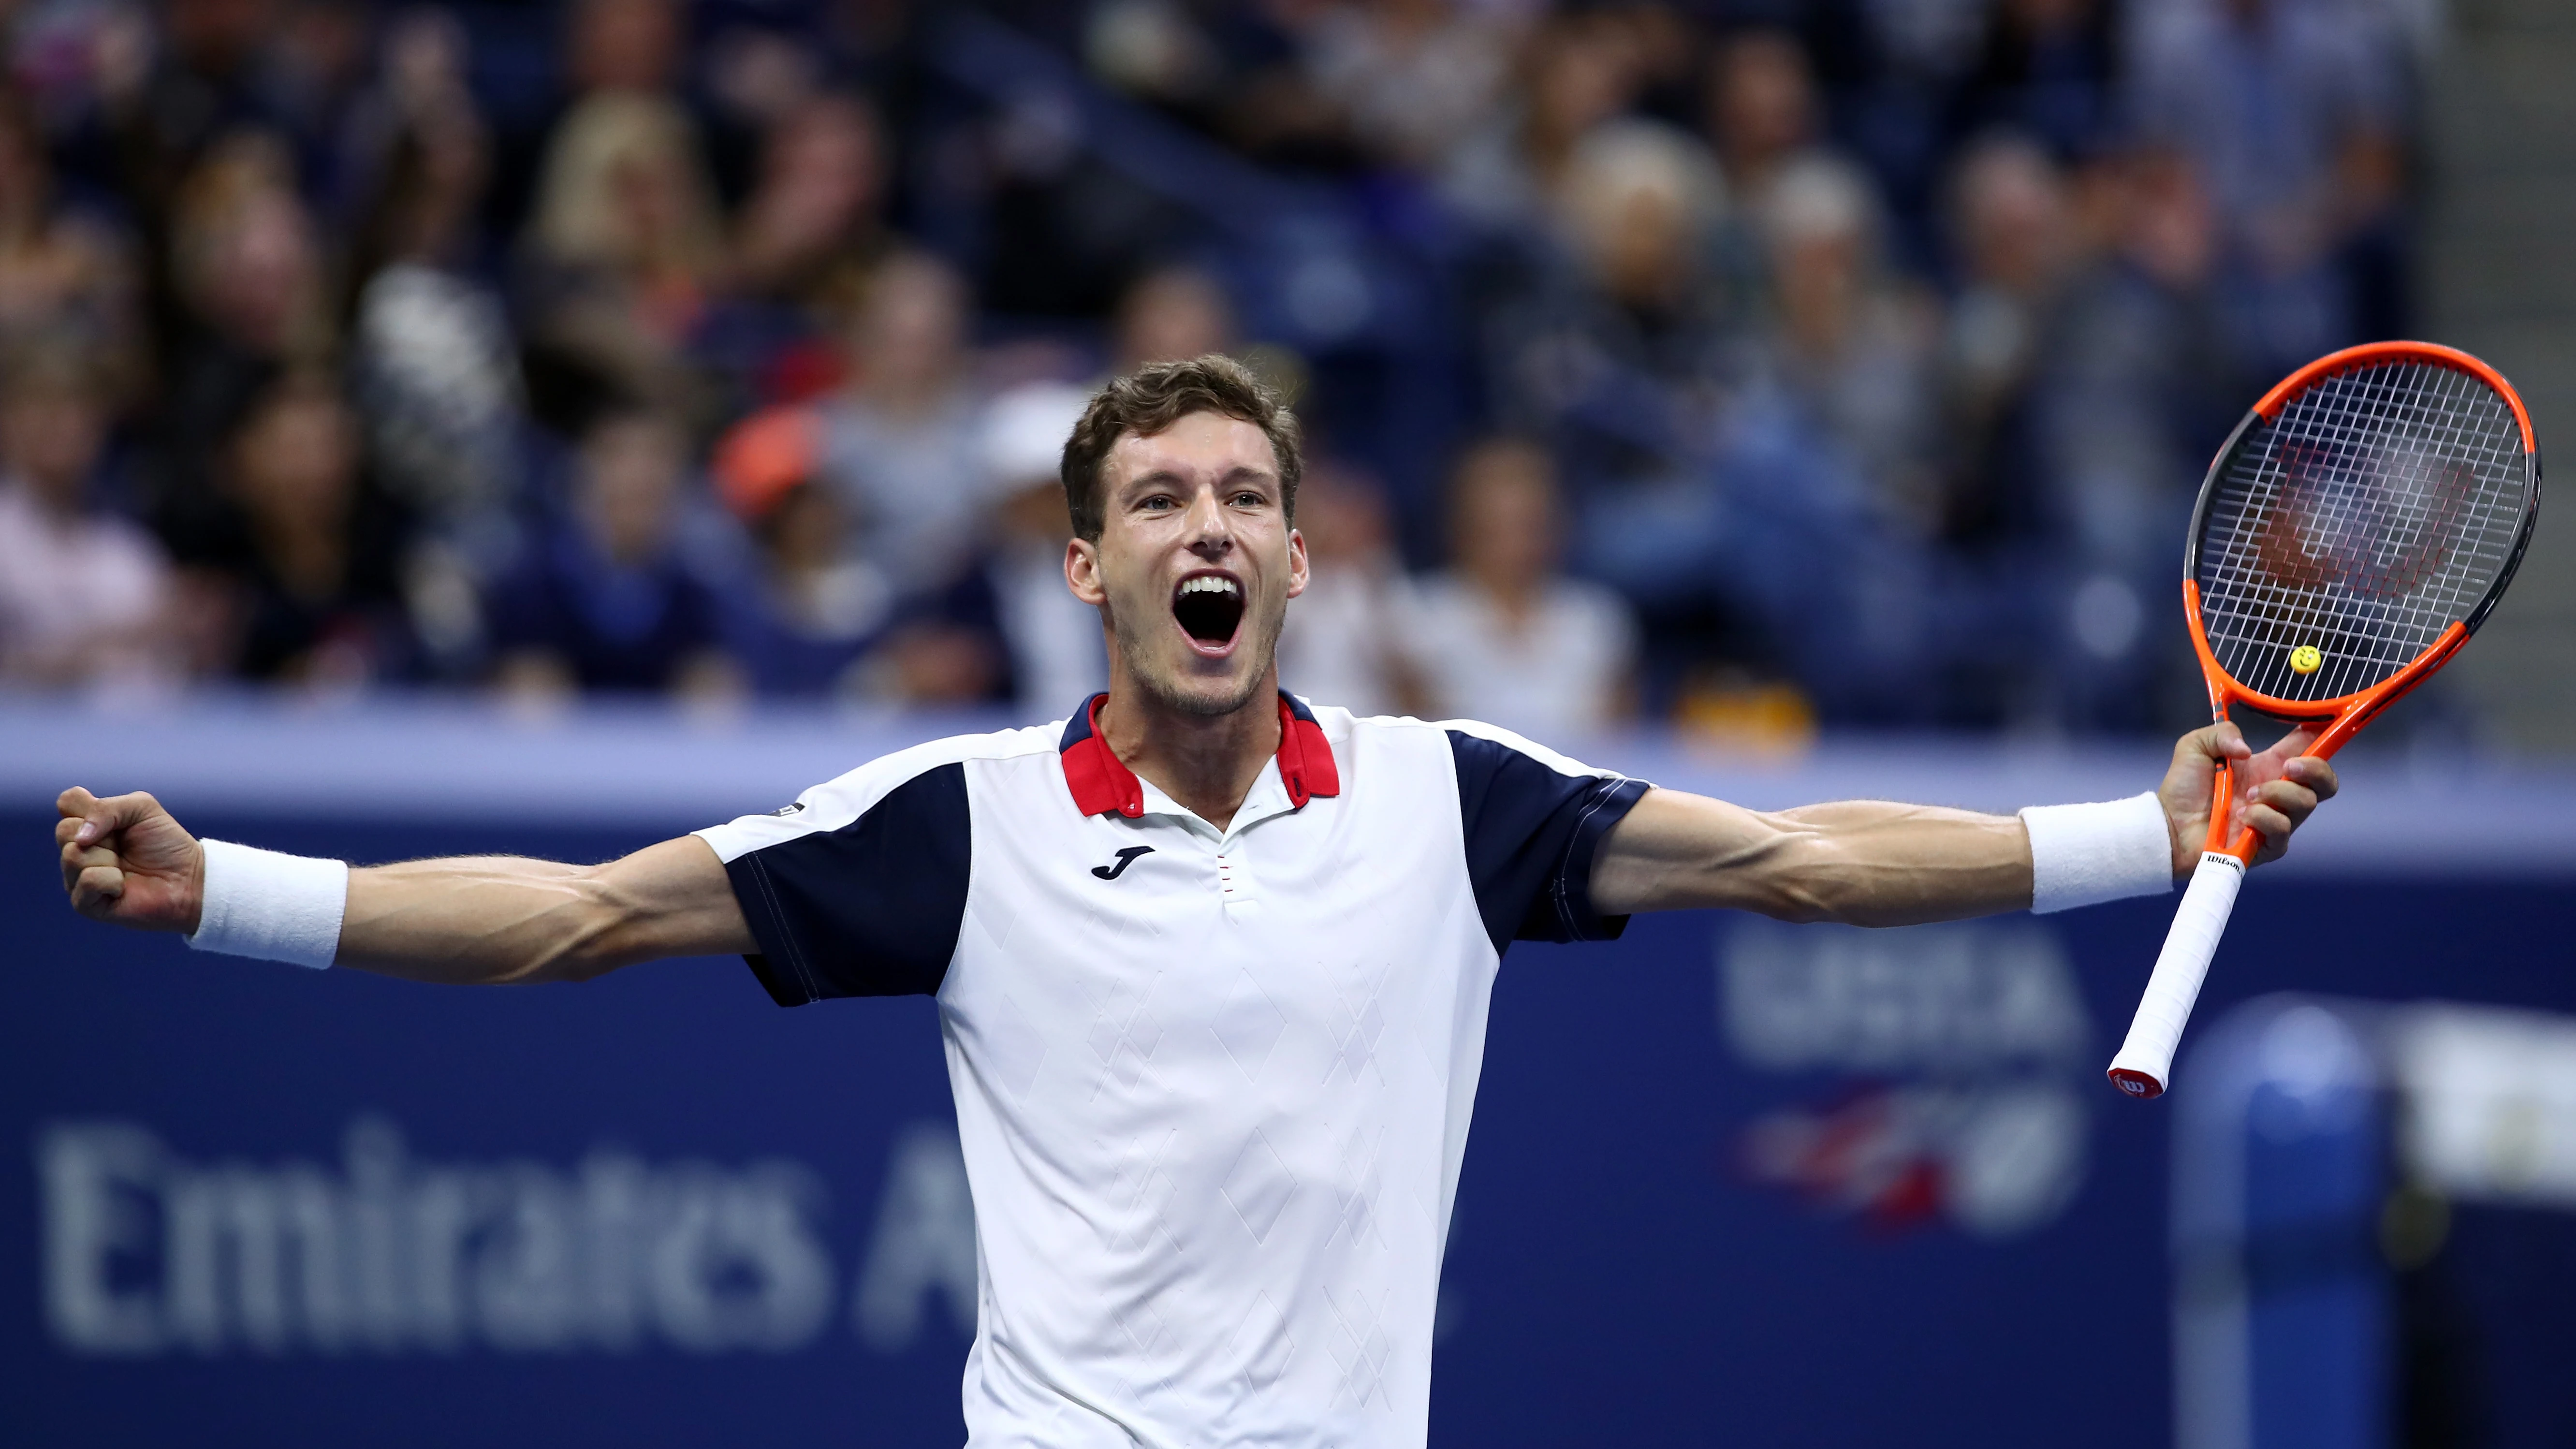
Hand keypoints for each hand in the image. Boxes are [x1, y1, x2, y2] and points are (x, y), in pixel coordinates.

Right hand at [56, 788, 204, 932]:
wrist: (188, 878)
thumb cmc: (166, 844)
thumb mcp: (143, 808)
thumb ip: (106, 808)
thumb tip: (80, 837)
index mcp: (87, 824)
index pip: (66, 801)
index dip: (91, 807)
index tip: (119, 820)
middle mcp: (76, 849)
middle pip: (64, 830)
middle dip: (104, 834)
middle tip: (124, 846)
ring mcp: (76, 876)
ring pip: (73, 855)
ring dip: (109, 857)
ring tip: (124, 866)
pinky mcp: (83, 902)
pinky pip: (87, 880)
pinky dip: (111, 880)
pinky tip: (122, 886)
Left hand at [2156, 723, 2338, 875]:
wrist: (2167, 825)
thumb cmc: (2184, 787)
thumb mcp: (2196, 746)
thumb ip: (2222, 733)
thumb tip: (2246, 748)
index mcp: (2269, 766)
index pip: (2310, 749)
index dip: (2325, 736)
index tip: (2327, 724)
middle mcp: (2280, 793)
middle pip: (2326, 782)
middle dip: (2316, 769)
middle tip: (2288, 767)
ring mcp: (2277, 820)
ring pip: (2306, 804)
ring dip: (2277, 794)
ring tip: (2247, 795)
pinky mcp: (2268, 845)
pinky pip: (2283, 830)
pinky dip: (2262, 818)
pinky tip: (2241, 816)